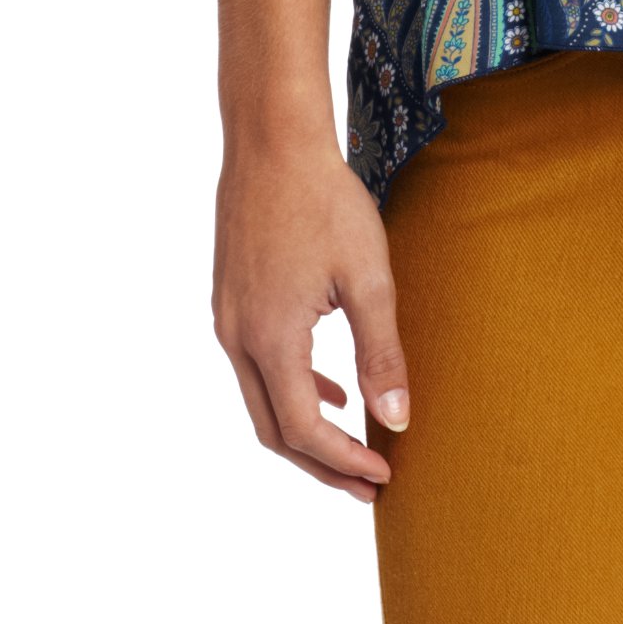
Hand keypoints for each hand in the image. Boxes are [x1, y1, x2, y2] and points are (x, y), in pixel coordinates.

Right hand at [212, 138, 411, 501]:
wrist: (271, 140)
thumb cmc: (324, 199)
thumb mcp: (366, 276)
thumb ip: (381, 351)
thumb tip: (395, 418)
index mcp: (271, 339)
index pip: (305, 429)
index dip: (343, 462)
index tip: (383, 476)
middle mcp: (237, 338)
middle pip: (274, 430)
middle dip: (321, 464)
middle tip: (367, 484)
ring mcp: (227, 318)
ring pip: (261, 401)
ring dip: (305, 429)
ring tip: (352, 445)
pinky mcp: (229, 299)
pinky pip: (255, 368)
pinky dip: (290, 390)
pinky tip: (329, 385)